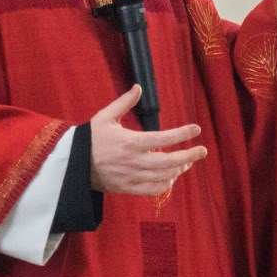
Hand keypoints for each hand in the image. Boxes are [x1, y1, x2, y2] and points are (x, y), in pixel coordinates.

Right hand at [90, 86, 207, 194]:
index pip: (163, 138)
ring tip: (187, 161)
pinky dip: (165, 184)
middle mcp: (134, 161)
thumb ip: (124, 102)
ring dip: (179, 169)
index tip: (197, 129)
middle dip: (189, 155)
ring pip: (164, 176)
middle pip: (169, 161)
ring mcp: (132, 177)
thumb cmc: (90, 139)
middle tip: (203, 150)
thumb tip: (138, 87)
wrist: (74, 165)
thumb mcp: (105, 117)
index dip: (182, 134)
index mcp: (130, 142)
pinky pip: (153, 189)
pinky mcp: (128, 188)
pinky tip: (171, 176)